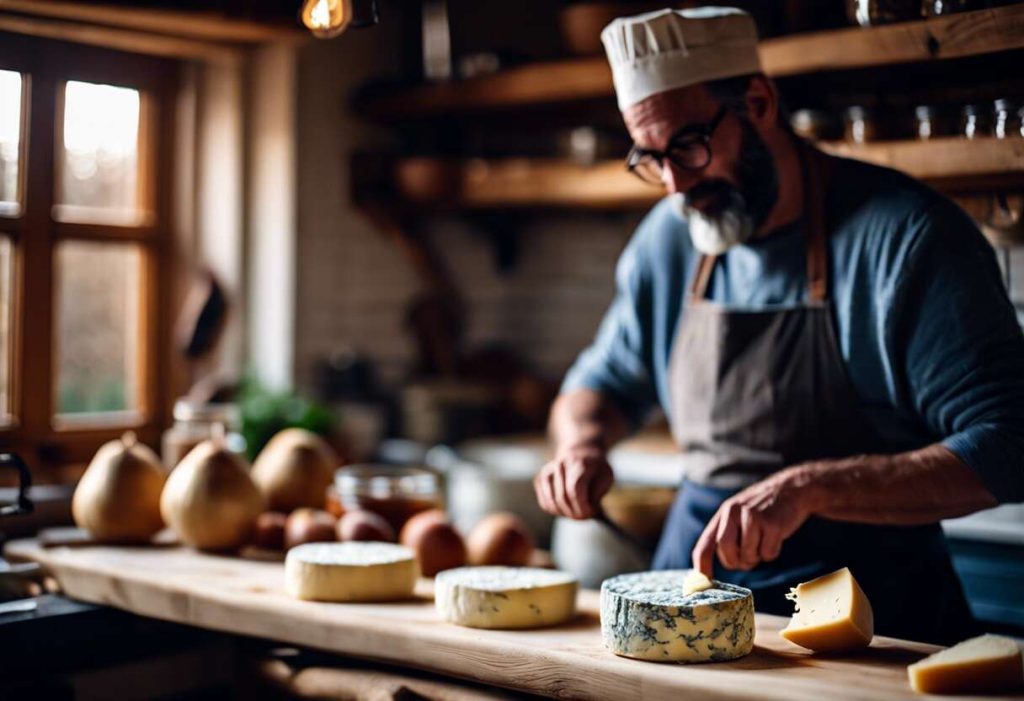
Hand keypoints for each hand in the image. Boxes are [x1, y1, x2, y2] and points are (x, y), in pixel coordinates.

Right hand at [534, 446, 613, 519]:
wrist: (580, 451)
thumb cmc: (596, 468)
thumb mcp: (606, 477)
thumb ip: (597, 494)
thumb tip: (586, 510)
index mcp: (579, 463)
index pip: (574, 490)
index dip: (581, 506)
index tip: (591, 513)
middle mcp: (560, 465)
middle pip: (562, 498)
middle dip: (574, 513)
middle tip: (585, 516)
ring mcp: (547, 471)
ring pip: (551, 504)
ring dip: (566, 514)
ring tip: (578, 511)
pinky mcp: (539, 479)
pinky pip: (545, 504)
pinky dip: (557, 511)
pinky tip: (567, 506)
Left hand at [691, 465, 819, 574]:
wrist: (793, 489)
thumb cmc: (764, 509)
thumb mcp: (739, 513)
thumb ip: (726, 534)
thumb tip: (714, 566)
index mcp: (724, 513)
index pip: (706, 543)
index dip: (702, 566)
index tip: (704, 583)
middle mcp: (734, 512)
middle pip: (726, 551)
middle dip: (736, 562)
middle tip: (747, 560)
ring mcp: (753, 517)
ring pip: (748, 555)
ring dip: (756, 557)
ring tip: (763, 542)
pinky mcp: (773, 524)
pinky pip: (768, 554)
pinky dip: (772, 552)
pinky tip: (776, 537)